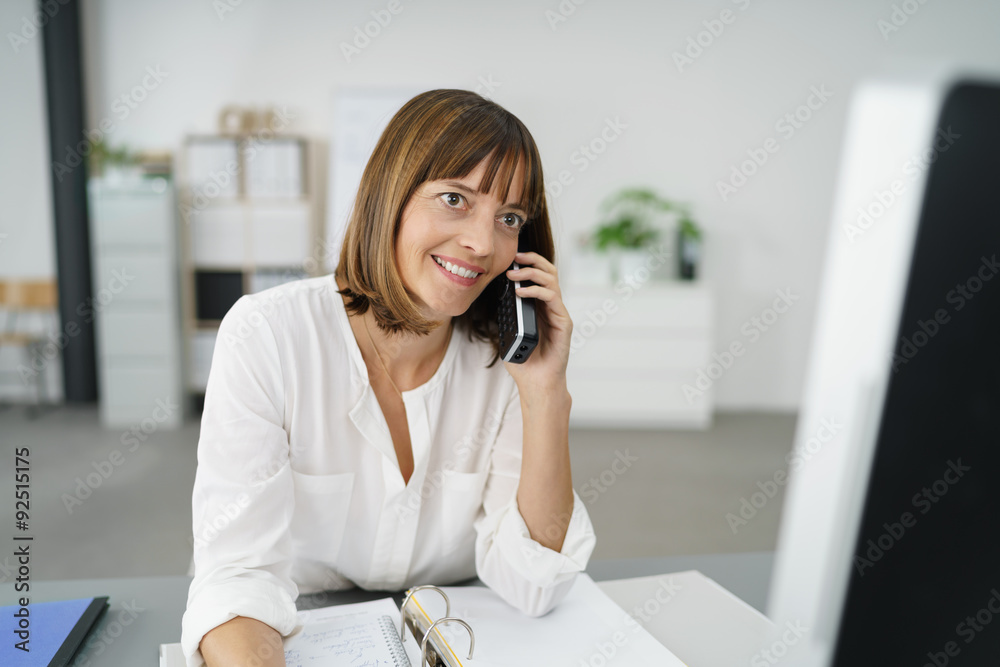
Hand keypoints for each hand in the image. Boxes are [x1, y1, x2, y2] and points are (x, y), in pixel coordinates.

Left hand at [501, 251, 571, 393]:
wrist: (537, 382)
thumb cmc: (524, 361)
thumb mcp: (509, 334)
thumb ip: (507, 316)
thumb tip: (497, 298)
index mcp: (539, 307)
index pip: (537, 276)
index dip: (527, 264)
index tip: (510, 258)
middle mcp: (551, 307)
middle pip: (548, 272)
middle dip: (531, 260)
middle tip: (514, 258)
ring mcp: (558, 313)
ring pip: (551, 280)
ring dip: (531, 273)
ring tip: (513, 275)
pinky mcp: (564, 322)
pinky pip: (552, 297)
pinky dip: (536, 290)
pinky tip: (520, 292)